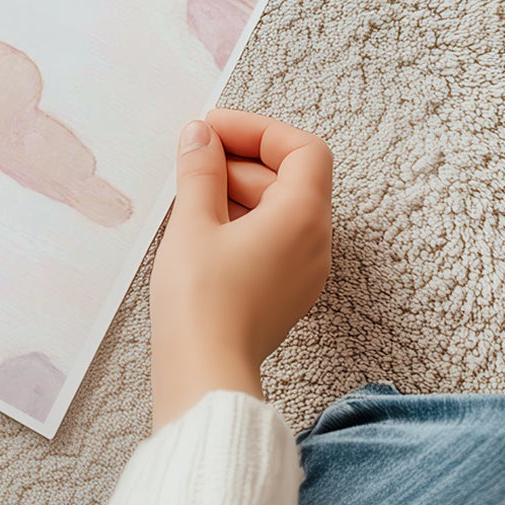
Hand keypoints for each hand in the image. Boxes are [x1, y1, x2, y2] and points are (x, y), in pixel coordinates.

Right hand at [148, 108, 332, 429]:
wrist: (205, 375)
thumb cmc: (202, 301)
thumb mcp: (193, 221)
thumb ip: (200, 169)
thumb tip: (201, 137)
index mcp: (304, 218)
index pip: (303, 149)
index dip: (258, 131)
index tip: (213, 130)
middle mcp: (315, 243)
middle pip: (291, 177)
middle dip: (241, 158)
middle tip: (192, 156)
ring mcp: (302, 271)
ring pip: (279, 208)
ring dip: (237, 188)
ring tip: (189, 191)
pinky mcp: (283, 292)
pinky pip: (272, 238)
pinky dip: (240, 219)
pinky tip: (199, 225)